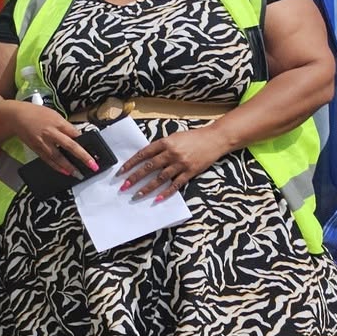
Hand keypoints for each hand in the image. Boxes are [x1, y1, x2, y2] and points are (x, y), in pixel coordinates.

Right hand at [11, 102, 104, 176]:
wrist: (16, 116)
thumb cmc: (37, 114)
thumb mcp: (54, 115)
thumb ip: (65, 126)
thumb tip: (76, 137)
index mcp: (58, 122)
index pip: (75, 134)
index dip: (85, 143)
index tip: (93, 151)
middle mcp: (51, 133)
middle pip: (70, 146)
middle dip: (82, 156)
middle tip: (91, 165)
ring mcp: (43, 142)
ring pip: (58, 156)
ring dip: (69, 166)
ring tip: (78, 174)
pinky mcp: (36, 148)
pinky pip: (47, 159)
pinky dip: (56, 166)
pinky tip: (64, 172)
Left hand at [118, 125, 233, 200]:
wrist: (215, 138)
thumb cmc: (193, 137)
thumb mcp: (174, 137)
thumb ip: (161, 147)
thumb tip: (145, 158)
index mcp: (165, 142)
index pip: (143, 154)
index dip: (131, 163)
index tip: (121, 171)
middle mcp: (172, 153)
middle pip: (149, 167)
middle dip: (135, 177)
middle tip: (124, 186)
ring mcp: (181, 163)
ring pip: (160, 178)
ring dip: (147, 187)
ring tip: (137, 195)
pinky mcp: (190, 171)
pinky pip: (176, 184)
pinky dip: (166, 192)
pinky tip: (158, 198)